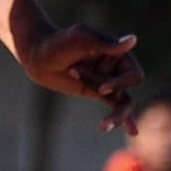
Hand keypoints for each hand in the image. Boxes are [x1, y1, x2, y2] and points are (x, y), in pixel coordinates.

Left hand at [16, 19, 140, 124]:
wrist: (37, 56)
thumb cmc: (58, 42)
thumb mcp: (81, 39)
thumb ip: (106, 43)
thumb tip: (133, 40)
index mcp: (116, 52)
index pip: (133, 73)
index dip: (121, 83)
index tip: (101, 88)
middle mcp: (116, 66)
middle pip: (125, 87)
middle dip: (106, 89)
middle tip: (76, 73)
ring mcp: (107, 80)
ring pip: (124, 102)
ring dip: (119, 115)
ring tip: (104, 125)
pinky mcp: (96, 92)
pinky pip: (115, 106)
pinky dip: (123, 118)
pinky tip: (132, 132)